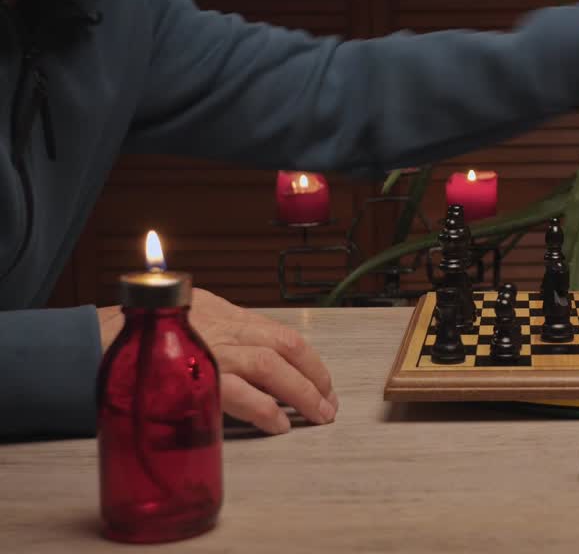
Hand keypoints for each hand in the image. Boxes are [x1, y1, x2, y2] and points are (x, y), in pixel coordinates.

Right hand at [98, 288, 337, 434]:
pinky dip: (266, 410)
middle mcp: (221, 327)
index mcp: (222, 312)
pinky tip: (279, 425)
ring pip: (272, 366)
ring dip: (301, 392)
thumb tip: (247, 354)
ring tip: (318, 414)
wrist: (90, 346)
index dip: (306, 358)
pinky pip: (241, 393)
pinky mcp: (195, 377)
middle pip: (286, 346)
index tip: (322, 379)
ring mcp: (210, 350)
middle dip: (315, 375)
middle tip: (329, 402)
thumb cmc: (134, 337)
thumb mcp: (184, 320)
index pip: (278, 331)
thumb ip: (216, 332)